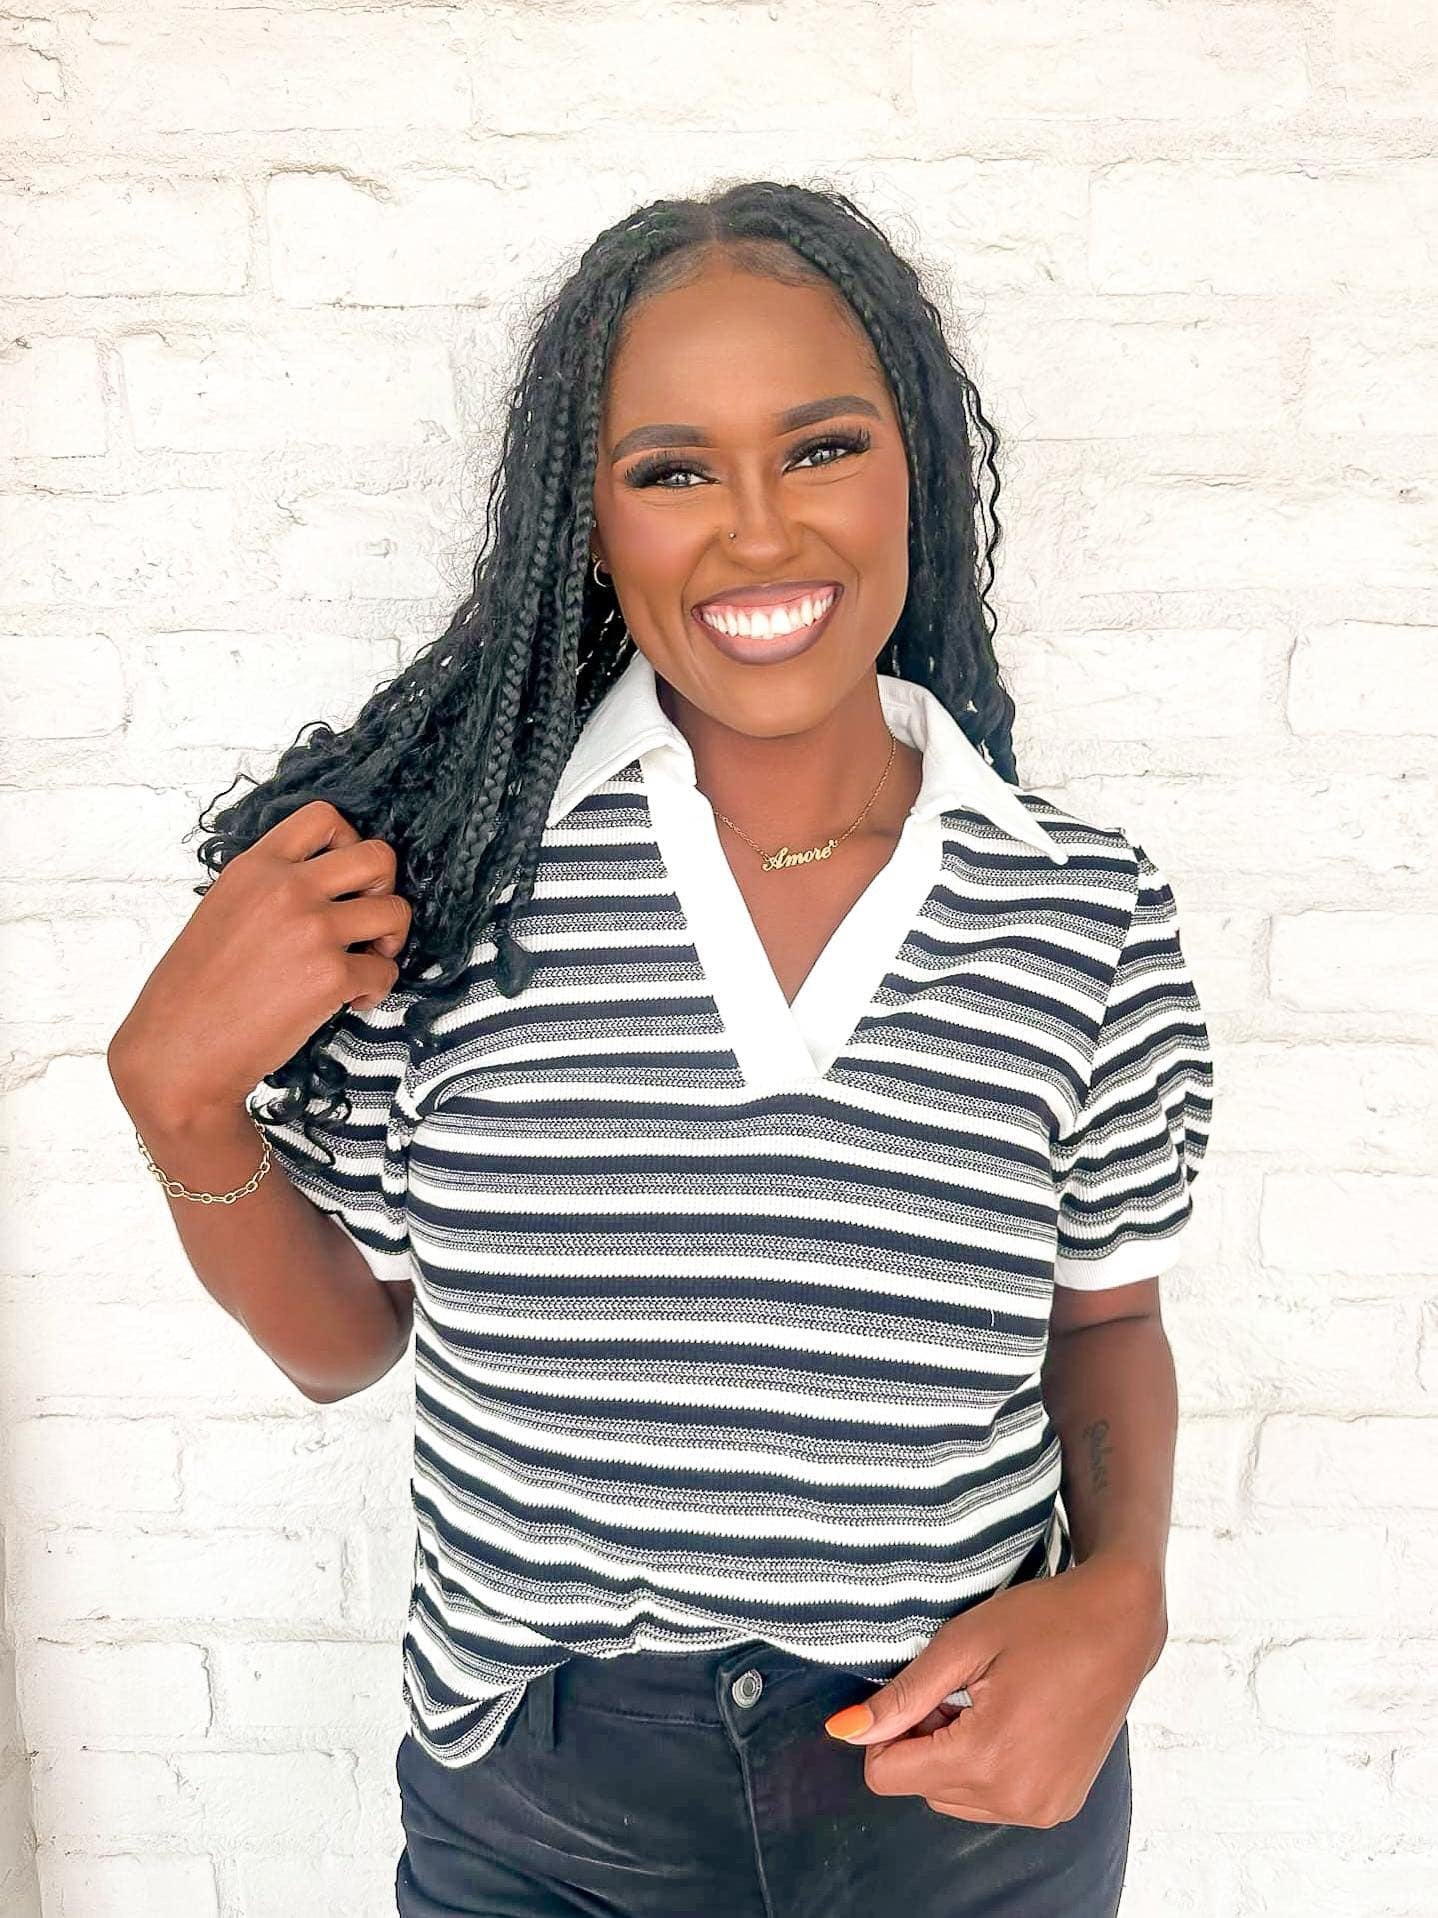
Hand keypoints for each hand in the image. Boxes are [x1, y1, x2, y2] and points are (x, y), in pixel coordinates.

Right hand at [108, 799, 412, 1127]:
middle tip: (366, 921)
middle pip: (379, 857)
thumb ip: (268, 887)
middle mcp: (287, 889)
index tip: (343, 878)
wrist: (179, 1052)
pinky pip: (387, 970)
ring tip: (363, 964)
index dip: (349, 841)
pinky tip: (347, 1002)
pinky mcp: (331, 975)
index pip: (324, 816)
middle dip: (385, 888)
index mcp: (256, 867)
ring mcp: (313, 930)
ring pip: (395, 911)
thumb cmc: (194, 991)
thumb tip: (321, 883)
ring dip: (389, 941)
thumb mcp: (221, 910)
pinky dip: (375, 989)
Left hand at [822, 1555, 1163, 1828]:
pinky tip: (1011, 1720)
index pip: (887, 1777)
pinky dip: (985, 1769)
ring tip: (985, 1701)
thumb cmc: (1042, 1621)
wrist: (1120, 1625)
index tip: (917, 1692)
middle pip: (920, 1788)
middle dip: (923, 1740)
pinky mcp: (1058, 1808)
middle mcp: (1016, 1799)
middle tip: (958, 1688)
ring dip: (952, 1757)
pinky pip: (991, 1802)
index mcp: (986, 1758)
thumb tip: (843, 1731)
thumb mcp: (962, 1644)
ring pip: (953, 1799)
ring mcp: (1042, 1810)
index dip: (886, 1731)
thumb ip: (902, 1695)